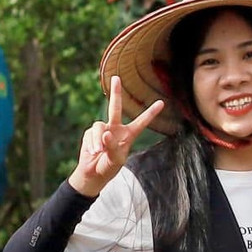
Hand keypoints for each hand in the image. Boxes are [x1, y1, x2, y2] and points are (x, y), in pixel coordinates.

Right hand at [67, 76, 164, 196]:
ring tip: (99, 152)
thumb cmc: (109, 167)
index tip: (162, 103)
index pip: (141, 122)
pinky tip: (93, 152)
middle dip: (115, 93)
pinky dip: (92, 143)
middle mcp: (116, 129)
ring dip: (98, 140)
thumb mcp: (115, 160)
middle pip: (115, 108)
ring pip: (99, 126)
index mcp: (128, 135)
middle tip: (116, 78)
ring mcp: (102, 130)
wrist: (92, 174)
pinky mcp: (90, 133)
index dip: (151, 113)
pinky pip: (91, 134)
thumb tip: (105, 133)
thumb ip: (112, 146)